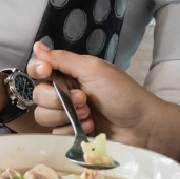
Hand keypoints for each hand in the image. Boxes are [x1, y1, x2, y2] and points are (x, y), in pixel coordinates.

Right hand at [28, 41, 179, 156]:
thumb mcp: (94, 70)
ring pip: (43, 115)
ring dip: (65, 116)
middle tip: (84, 100)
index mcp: (69, 72)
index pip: (37, 68)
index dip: (37, 70)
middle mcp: (64, 91)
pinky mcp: (71, 132)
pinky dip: (71, 131)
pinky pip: (54, 133)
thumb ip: (63, 59)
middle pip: (37, 95)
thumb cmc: (122, 93)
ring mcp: (67, 113)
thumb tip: (37, 45)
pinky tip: (90, 127)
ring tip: (88, 115)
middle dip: (58, 99)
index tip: (47, 73)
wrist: (142, 126)